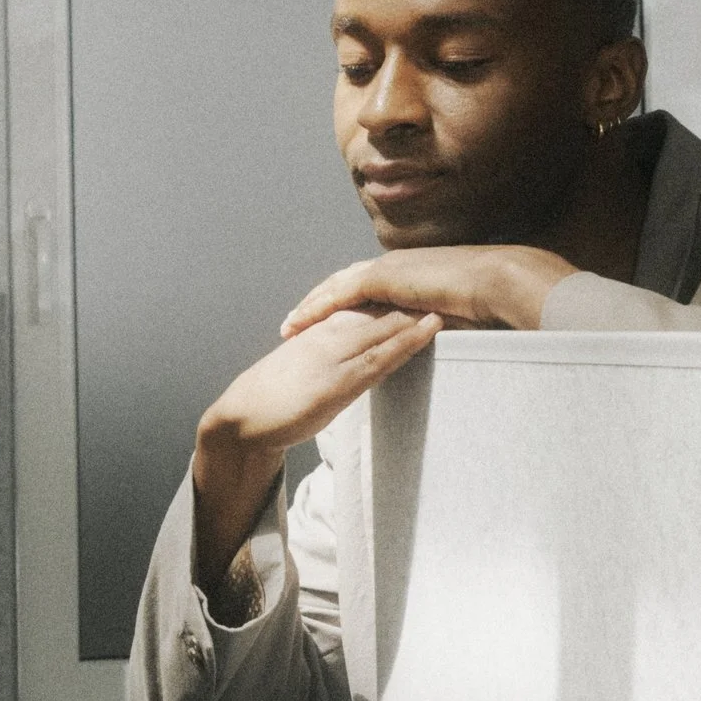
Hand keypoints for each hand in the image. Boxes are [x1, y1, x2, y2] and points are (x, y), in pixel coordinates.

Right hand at [191, 305, 435, 598]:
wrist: (244, 417)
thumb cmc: (277, 394)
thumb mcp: (310, 363)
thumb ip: (336, 351)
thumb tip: (364, 345)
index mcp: (325, 327)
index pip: (371, 303)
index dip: (403, 293)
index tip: (437, 282)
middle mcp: (331, 334)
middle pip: (383, 309)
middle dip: (418, 297)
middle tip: (456, 283)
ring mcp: (335, 356)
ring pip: (386, 328)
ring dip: (420, 313)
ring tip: (454, 299)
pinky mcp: (336, 382)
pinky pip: (379, 358)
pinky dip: (406, 342)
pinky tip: (427, 332)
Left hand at [282, 245, 572, 335]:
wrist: (497, 281)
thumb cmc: (488, 301)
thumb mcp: (456, 311)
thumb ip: (439, 319)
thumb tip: (439, 333)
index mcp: (409, 271)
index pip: (366, 286)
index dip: (343, 302)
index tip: (325, 320)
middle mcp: (393, 265)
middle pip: (342, 283)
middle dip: (318, 302)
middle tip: (295, 322)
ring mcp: (386, 268)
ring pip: (335, 288)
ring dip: (310, 307)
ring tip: (290, 326)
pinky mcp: (383, 277)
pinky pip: (340, 295)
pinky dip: (318, 308)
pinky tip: (300, 322)